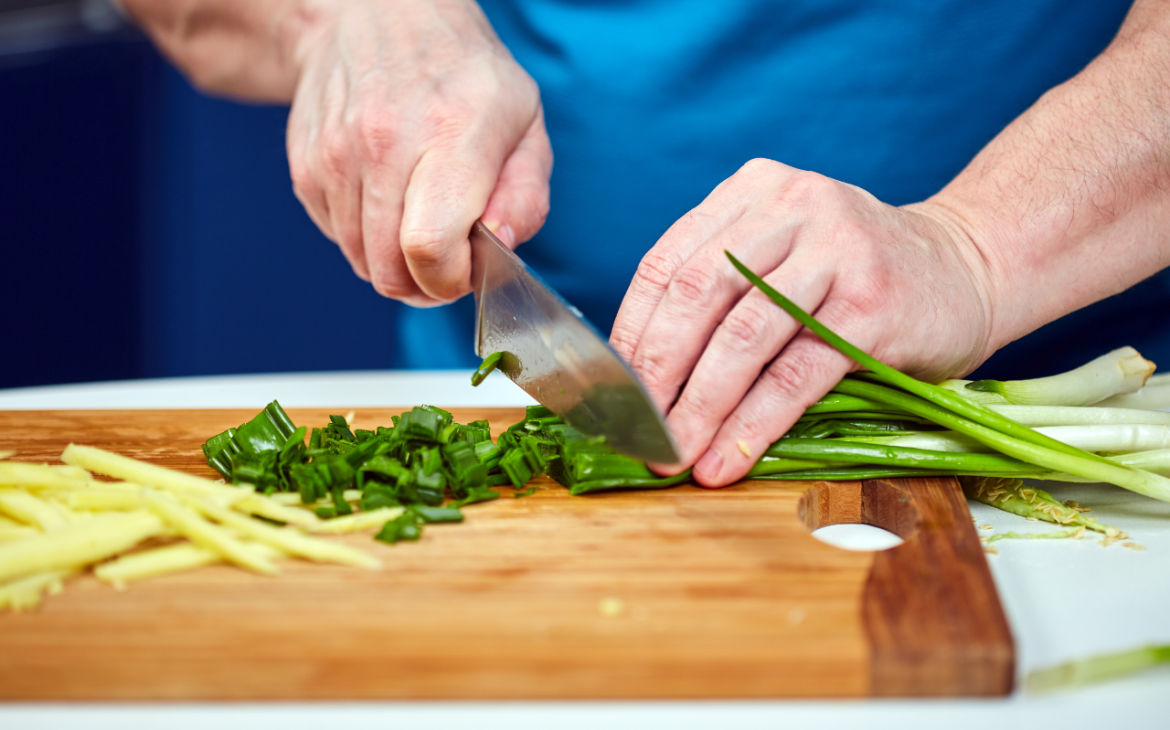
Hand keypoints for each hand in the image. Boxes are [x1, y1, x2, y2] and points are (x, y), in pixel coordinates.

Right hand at [285, 0, 551, 305]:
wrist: (378, 16)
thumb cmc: (464, 75)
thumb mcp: (524, 121)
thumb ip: (525, 195)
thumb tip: (500, 246)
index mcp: (449, 133)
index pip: (430, 247)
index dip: (451, 280)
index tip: (467, 269)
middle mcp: (383, 144)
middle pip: (391, 271)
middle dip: (426, 284)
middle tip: (448, 259)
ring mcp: (336, 157)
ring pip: (362, 263)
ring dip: (395, 262)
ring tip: (420, 220)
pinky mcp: (306, 168)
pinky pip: (339, 239)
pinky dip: (366, 237)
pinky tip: (388, 198)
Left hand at [610, 159, 995, 486]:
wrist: (968, 266)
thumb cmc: (855, 274)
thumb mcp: (783, 252)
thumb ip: (722, 287)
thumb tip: (643, 372)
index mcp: (752, 191)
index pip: (667, 262)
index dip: (632, 331)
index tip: (612, 387)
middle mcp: (791, 207)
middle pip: (697, 295)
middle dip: (657, 373)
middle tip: (636, 429)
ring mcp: (837, 252)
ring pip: (743, 338)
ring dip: (699, 407)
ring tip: (674, 455)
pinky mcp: (873, 306)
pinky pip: (796, 374)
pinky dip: (754, 423)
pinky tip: (728, 458)